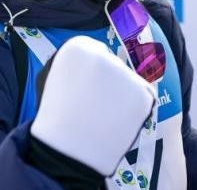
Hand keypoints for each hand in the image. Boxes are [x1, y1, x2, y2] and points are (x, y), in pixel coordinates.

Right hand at [30, 36, 154, 175]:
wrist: (69, 150)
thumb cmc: (57, 116)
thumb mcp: (53, 77)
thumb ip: (76, 63)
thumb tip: (97, 59)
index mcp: (77, 47)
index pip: (94, 50)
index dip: (89, 73)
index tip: (82, 89)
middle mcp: (103, 54)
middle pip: (113, 65)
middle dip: (108, 82)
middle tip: (94, 106)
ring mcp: (125, 73)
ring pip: (129, 81)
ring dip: (122, 95)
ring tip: (104, 117)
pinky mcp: (143, 92)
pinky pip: (143, 96)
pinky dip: (135, 108)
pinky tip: (118, 121)